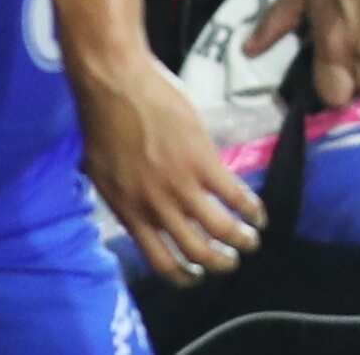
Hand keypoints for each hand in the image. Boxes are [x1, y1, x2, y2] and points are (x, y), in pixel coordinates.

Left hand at [69, 51, 265, 284]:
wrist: (114, 83)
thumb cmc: (103, 119)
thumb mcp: (101, 172)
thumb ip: (121, 195)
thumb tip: (129, 203)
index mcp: (129, 212)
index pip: (161, 262)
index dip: (184, 276)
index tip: (197, 276)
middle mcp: (156, 207)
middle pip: (196, 252)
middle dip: (219, 263)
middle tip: (230, 260)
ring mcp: (180, 185)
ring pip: (220, 230)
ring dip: (241, 241)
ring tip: (250, 240)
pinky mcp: (202, 161)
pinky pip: (235, 195)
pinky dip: (251, 208)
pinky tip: (258, 211)